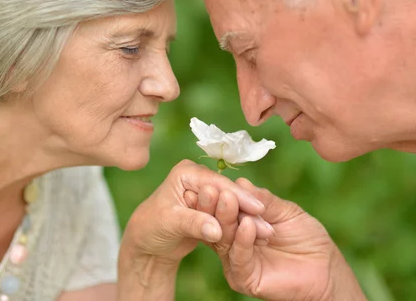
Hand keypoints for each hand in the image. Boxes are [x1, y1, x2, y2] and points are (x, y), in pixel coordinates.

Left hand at [120, 160, 273, 264]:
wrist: (147, 243)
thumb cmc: (151, 228)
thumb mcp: (170, 223)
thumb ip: (194, 223)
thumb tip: (216, 230)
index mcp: (187, 172)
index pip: (217, 183)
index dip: (238, 197)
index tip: (258, 210)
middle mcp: (199, 177)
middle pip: (229, 193)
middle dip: (248, 211)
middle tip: (268, 228)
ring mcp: (207, 192)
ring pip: (233, 205)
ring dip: (250, 220)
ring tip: (268, 235)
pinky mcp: (212, 207)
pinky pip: (231, 216)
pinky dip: (243, 227)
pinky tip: (259, 238)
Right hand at [193, 178, 365, 300]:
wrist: (325, 267)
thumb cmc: (305, 237)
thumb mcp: (284, 211)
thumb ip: (263, 200)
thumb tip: (240, 182)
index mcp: (237, 223)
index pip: (221, 207)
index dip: (216, 192)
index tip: (212, 179)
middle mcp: (231, 242)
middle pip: (216, 222)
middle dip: (214, 204)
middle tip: (211, 188)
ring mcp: (235, 261)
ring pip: (223, 239)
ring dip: (225, 217)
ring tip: (228, 199)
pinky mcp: (244, 278)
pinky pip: (239, 258)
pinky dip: (241, 240)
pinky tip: (247, 224)